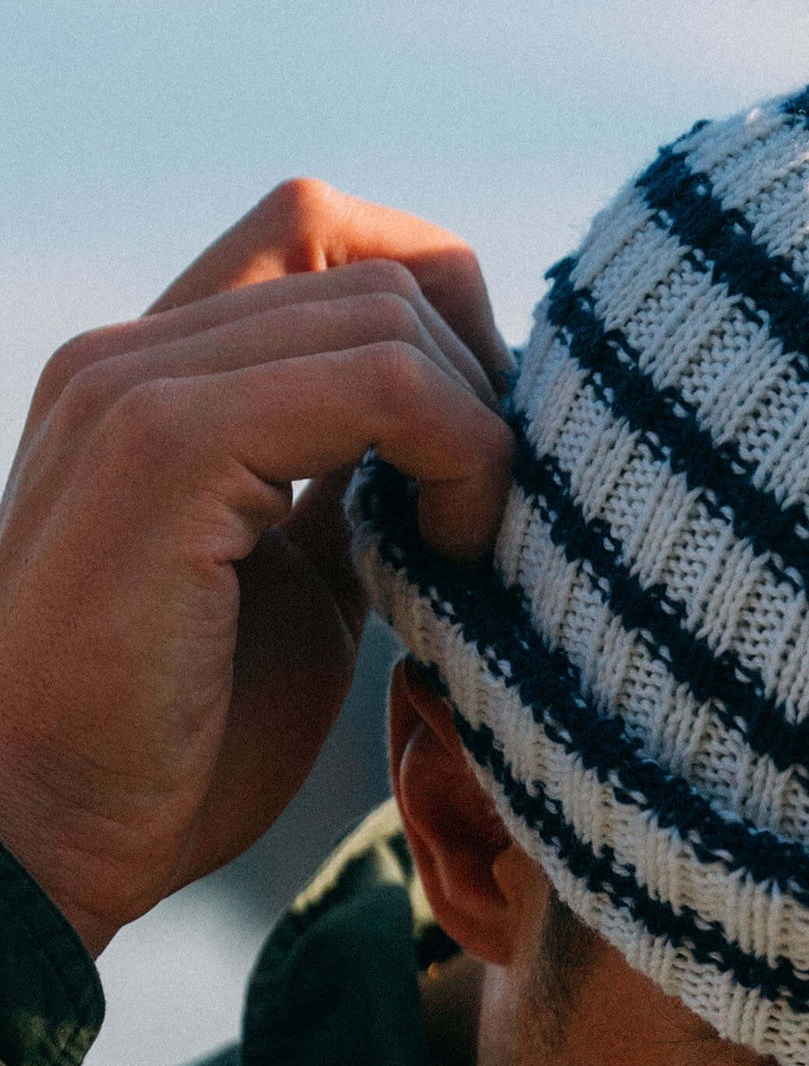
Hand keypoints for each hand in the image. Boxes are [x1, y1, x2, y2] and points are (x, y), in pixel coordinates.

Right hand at [0, 180, 512, 956]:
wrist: (57, 836)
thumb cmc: (183, 738)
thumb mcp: (300, 586)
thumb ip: (353, 494)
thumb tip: (454, 445)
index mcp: (161, 376)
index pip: (322, 228)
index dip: (443, 311)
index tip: (481, 446)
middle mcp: (137, 355)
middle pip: (378, 270)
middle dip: (480, 382)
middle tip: (494, 518)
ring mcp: (139, 388)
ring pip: (390, 313)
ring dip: (478, 429)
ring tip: (471, 549)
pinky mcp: (165, 448)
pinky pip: (382, 386)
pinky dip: (460, 456)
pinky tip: (454, 557)